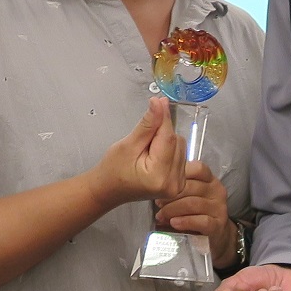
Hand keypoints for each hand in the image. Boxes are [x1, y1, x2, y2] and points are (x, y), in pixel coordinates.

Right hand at [88, 95, 181, 209]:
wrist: (109, 190)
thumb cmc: (113, 170)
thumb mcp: (128, 144)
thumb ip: (147, 124)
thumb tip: (159, 103)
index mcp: (159, 176)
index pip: (168, 138)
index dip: (164, 117)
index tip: (160, 100)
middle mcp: (174, 183)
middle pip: (176, 142)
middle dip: (161, 134)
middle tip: (142, 142)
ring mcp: (179, 185)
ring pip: (180, 147)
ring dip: (165, 142)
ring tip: (146, 152)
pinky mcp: (180, 184)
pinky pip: (181, 156)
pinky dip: (169, 150)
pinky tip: (154, 157)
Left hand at [152, 156, 233, 258]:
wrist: (214, 238)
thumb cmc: (195, 214)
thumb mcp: (188, 196)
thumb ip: (178, 187)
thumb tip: (154, 184)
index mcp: (210, 180)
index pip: (198, 168)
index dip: (178, 174)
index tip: (163, 185)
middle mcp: (217, 191)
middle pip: (191, 187)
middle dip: (170, 195)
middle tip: (158, 203)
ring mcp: (219, 209)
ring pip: (193, 204)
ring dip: (173, 210)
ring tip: (161, 216)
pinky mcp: (217, 226)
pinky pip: (200, 221)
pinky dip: (185, 221)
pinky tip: (174, 223)